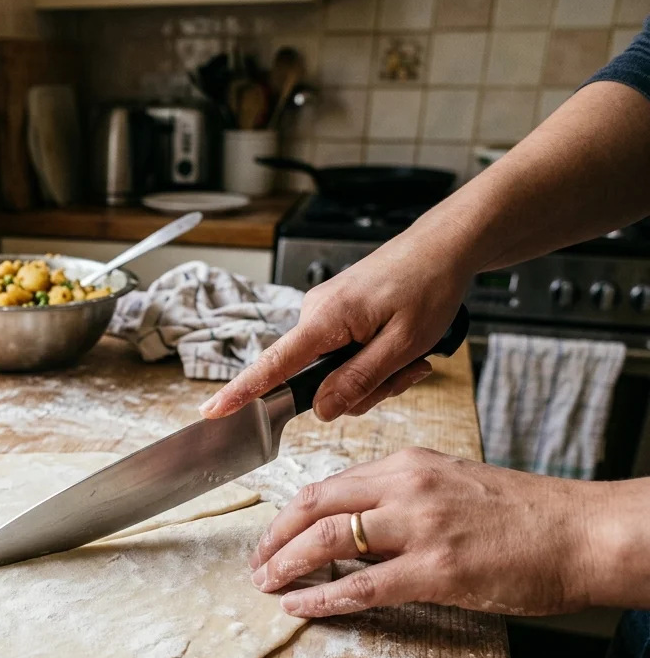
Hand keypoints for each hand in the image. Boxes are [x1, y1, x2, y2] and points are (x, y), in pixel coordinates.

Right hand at [200, 230, 469, 421]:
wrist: (445, 246)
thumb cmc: (429, 285)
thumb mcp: (403, 344)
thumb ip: (359, 380)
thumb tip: (322, 410)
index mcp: (325, 319)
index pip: (273, 365)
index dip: (242, 392)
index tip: (213, 410)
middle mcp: (315, 314)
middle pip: (318, 381)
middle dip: (363, 388)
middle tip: (408, 371)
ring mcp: (325, 315)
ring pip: (337, 372)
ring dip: (375, 375)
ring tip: (412, 355)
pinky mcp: (337, 316)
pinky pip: (345, 355)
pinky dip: (373, 360)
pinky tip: (402, 348)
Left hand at [249, 448, 614, 618]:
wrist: (583, 532)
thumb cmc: (524, 514)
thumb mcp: (453, 482)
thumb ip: (402, 496)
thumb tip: (354, 522)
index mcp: (408, 465)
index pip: (328, 485)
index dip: (289, 514)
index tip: (270, 536)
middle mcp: (407, 487)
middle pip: (315, 506)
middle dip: (274, 537)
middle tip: (255, 564)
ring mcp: (421, 527)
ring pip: (331, 540)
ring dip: (288, 565)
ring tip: (267, 585)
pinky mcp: (438, 570)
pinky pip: (364, 585)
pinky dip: (324, 597)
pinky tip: (301, 608)